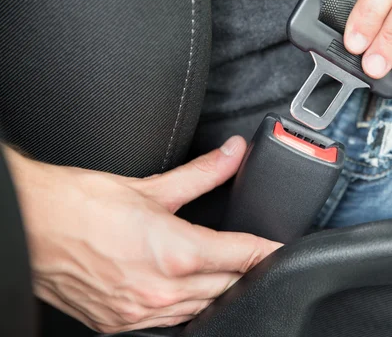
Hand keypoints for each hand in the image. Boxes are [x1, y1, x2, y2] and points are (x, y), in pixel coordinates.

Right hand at [4, 137, 280, 332]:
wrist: (29, 226)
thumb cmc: (80, 205)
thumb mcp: (150, 186)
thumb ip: (202, 173)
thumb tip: (233, 154)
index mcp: (174, 253)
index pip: (241, 255)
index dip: (266, 250)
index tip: (280, 247)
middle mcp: (161, 290)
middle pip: (227, 285)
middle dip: (244, 268)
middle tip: (250, 252)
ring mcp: (140, 312)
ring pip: (202, 307)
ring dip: (217, 289)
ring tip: (222, 268)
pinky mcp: (119, 324)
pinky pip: (170, 322)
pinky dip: (186, 306)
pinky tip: (184, 290)